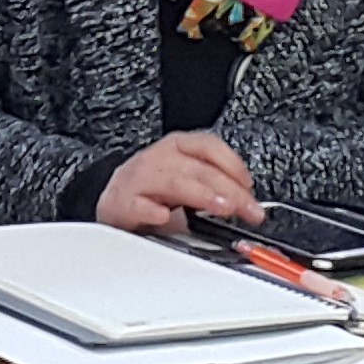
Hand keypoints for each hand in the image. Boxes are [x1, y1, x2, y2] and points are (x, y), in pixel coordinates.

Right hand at [94, 131, 255, 235]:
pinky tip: (164, 217)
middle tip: (246, 207)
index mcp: (178, 147)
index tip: (249, 188)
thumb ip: (216, 193)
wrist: (115, 203)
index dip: (233, 165)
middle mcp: (159, 158)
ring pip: (174, 181)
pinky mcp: (122, 203)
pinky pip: (138, 204)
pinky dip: (151, 210)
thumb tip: (249, 209)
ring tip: (222, 208)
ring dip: (201, 194)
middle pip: (199, 168)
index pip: (209, 146)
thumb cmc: (154, 193)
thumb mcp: (188, 185)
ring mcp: (139, 179)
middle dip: (228, 189)